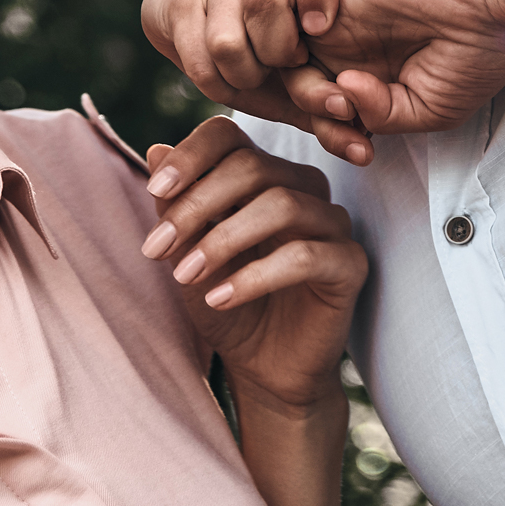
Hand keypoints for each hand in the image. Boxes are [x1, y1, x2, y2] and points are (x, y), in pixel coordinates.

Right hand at [142, 0, 373, 165]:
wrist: (204, 31)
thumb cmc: (270, 57)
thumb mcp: (306, 78)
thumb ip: (333, 112)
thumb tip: (363, 152)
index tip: (319, 28)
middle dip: (276, 50)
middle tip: (285, 66)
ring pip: (227, 38)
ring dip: (244, 74)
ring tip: (255, 76)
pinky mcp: (183, 3)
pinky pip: (197, 58)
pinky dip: (216, 83)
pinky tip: (228, 79)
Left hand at [142, 118, 367, 414]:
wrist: (262, 369)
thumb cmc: (223, 301)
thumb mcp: (187, 253)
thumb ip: (176, 204)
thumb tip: (156, 150)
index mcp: (263, 173)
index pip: (230, 136)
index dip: (191, 155)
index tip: (155, 189)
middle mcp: (302, 187)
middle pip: (252, 167)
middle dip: (197, 205)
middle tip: (156, 248)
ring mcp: (331, 222)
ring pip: (281, 205)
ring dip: (223, 239)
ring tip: (184, 275)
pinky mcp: (349, 263)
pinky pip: (304, 256)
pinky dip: (254, 276)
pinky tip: (218, 299)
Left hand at [297, 0, 504, 132]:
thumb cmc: (474, 53)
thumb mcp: (429, 110)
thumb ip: (381, 115)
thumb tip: (342, 91)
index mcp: (377, 81)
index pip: (332, 116)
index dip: (337, 139)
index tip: (363, 152)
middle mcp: (353, 53)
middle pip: (303, 93)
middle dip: (318, 120)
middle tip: (348, 123)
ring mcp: (341, 26)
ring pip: (288, 63)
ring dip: (304, 90)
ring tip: (340, 95)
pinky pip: (286, 17)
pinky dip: (291, 41)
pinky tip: (329, 61)